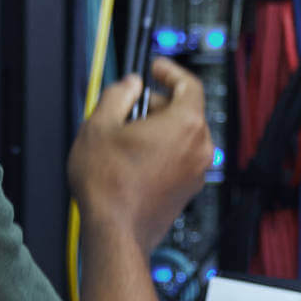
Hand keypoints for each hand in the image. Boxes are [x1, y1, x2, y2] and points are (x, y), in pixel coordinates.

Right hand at [69, 58, 213, 254]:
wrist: (115, 233)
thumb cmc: (109, 185)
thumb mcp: (100, 125)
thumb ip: (118, 94)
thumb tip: (129, 85)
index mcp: (186, 125)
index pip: (190, 84)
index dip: (170, 71)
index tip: (156, 68)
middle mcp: (200, 148)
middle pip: (185, 110)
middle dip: (157, 104)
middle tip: (127, 107)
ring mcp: (197, 172)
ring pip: (181, 136)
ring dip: (157, 129)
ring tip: (124, 138)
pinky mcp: (188, 189)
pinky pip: (179, 157)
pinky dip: (161, 151)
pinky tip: (132, 160)